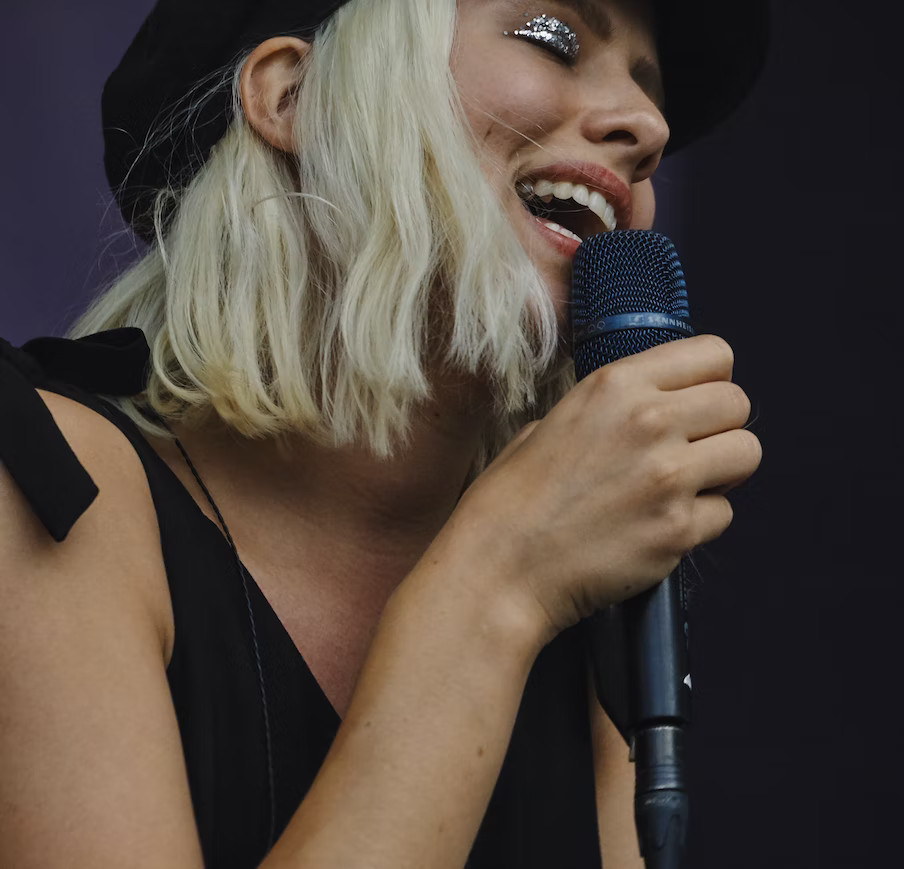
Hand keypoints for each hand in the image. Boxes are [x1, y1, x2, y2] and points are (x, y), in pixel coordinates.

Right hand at [457, 334, 761, 641]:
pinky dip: (700, 522)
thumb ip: (615, 408)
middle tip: (690, 449)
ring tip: (682, 487)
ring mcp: (668, 477)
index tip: (694, 401)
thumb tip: (660, 407)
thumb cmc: (513, 499)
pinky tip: (657, 526)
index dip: (709, 380)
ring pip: (746, 453)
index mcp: (615, 385)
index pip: (714, 354)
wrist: (500, 567)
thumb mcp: (554, 421)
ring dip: (722, 470)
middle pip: (738, 402)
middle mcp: (649, 422)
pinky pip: (724, 513)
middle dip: (720, 425)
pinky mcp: (678, 530)